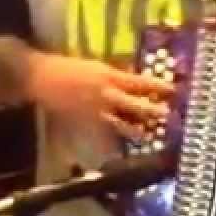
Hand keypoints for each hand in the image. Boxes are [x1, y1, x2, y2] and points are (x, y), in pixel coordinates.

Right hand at [25, 52, 173, 139]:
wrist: (42, 78)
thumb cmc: (68, 67)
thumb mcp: (95, 65)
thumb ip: (114, 73)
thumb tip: (131, 76)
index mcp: (109, 76)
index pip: (139, 82)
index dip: (157, 86)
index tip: (173, 90)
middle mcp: (106, 94)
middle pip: (134, 104)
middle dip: (151, 111)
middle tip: (167, 115)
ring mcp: (95, 110)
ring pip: (120, 122)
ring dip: (135, 129)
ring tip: (147, 135)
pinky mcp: (84, 122)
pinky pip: (100, 134)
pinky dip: (109, 142)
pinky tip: (117, 149)